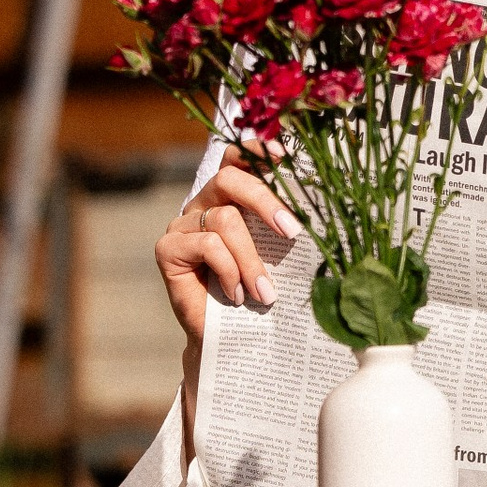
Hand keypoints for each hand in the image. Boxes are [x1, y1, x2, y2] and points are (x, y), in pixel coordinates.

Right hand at [154, 161, 300, 351]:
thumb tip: (318, 208)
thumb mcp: (275, 252)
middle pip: (229, 179)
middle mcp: (202, 204)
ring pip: (225, 220)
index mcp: (228, 197)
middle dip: (265, 200)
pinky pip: (207, 245)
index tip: (285, 156)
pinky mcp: (168, 249)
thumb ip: (282, 226)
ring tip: (266, 292)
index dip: (256, 151)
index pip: (236, 159)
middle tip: (294, 231)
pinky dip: (230, 271)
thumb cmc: (257, 289)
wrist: (227, 335)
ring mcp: (182, 225)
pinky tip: (235, 295)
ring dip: (252, 259)